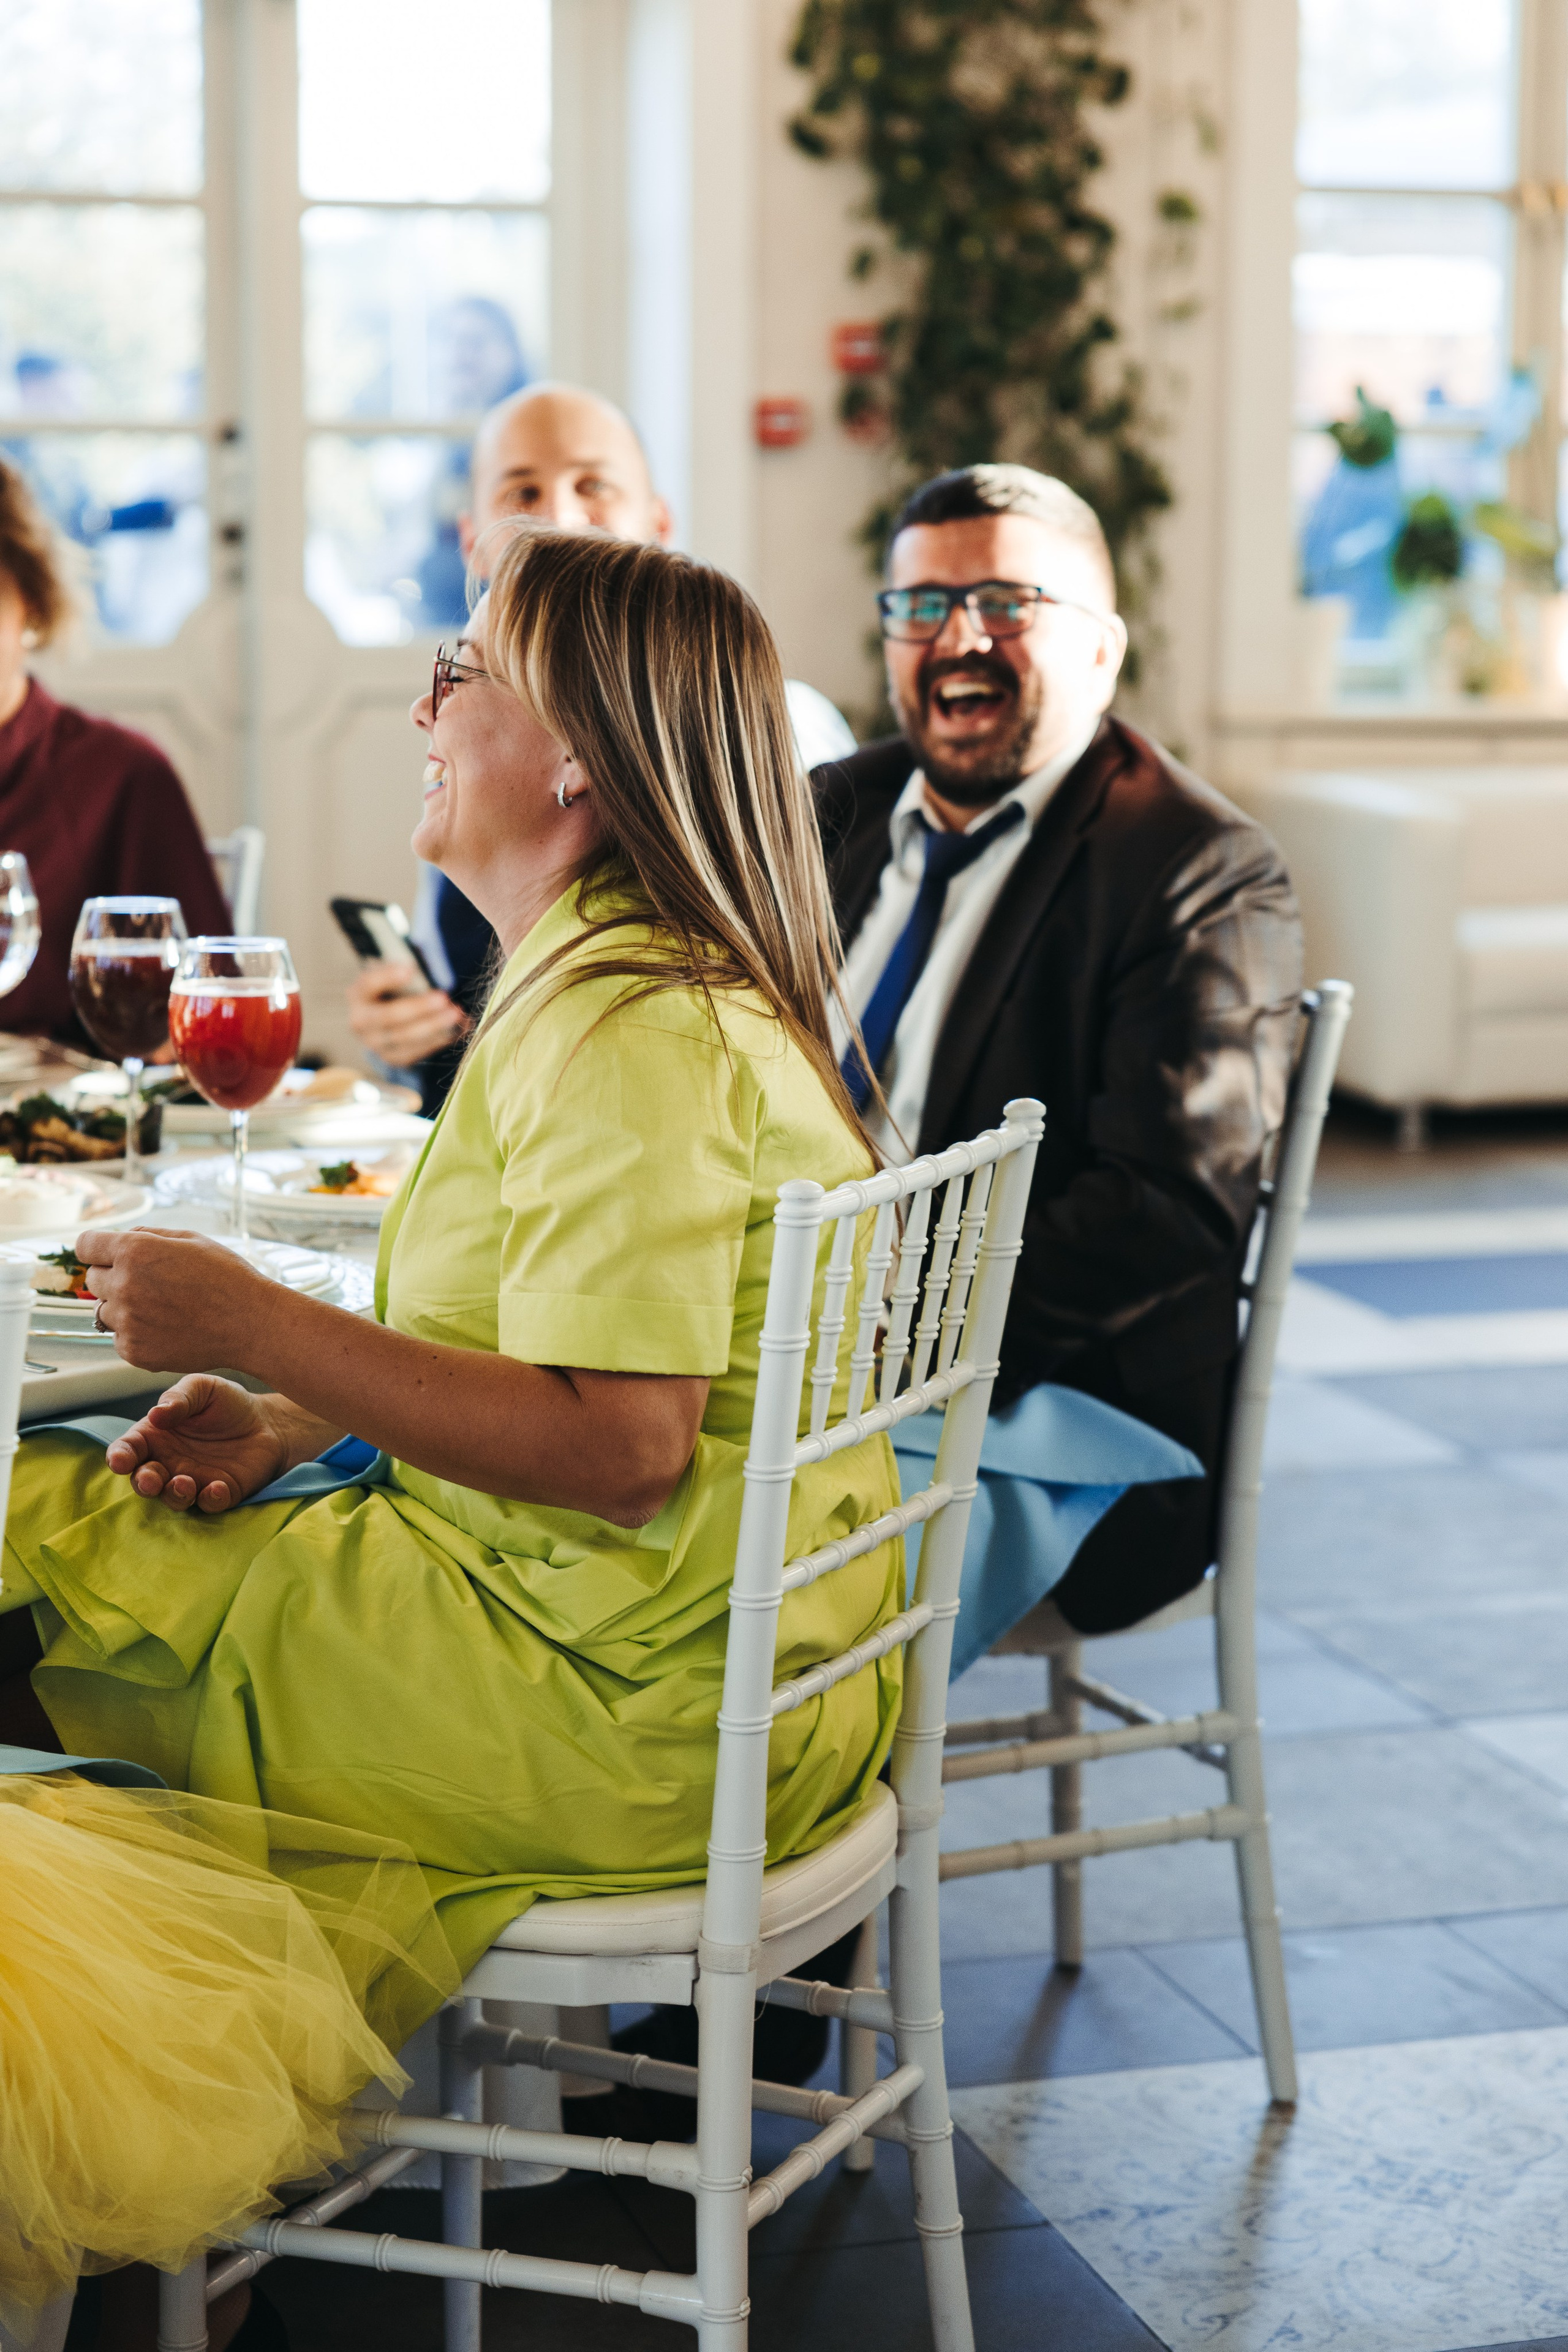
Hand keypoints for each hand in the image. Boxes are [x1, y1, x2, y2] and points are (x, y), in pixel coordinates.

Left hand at [78, 1226, 282, 1373]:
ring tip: (160, 1309)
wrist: (251, 1323)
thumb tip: (119, 1240)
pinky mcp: (135, 1352)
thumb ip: (147, 1235)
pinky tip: (166, 1328)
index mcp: (134, 1251)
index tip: (108, 1256)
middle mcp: (124, 1285)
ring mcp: (128, 1322)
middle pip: (93, 1280)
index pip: (85, 1245)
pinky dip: (137, 1335)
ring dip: (123, 1308)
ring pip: (103, 1312)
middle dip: (114, 1278)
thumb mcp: (190, 1240)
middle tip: (150, 1284)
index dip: (97, 1249)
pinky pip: (119, 1339)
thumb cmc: (227, 1278)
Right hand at [105, 1375, 289, 1512]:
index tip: (120, 1461)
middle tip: (151, 1479)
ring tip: (184, 1483)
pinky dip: (210, 1500)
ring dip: (174, 1495)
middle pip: (145, 1480)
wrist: (267, 1420)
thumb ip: (179, 1398)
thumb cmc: (226, 1403)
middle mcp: (168, 1463)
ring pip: (173, 1497)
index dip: (119, 1457)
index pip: (128, 1449)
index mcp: (155, 1436)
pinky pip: (209, 1504)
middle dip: (144, 1483)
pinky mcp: (220, 1493)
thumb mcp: (203, 1388)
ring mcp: (193, 1481)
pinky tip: (217, 1487)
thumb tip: (156, 1414)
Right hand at [347, 961, 466, 1068]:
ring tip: (456, 1014)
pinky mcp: (392, 1058)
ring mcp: (375, 1044)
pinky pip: (416, 1052)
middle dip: (418, 1007)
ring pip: (405, 1038)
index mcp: (359, 994)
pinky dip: (438, 1040)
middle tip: (443, 999)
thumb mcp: (392, 975)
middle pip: (389, 1016)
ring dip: (433, 1026)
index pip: (369, 983)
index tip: (410, 969)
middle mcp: (360, 1022)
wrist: (383, 1020)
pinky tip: (457, 1029)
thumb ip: (404, 972)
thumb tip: (424, 973)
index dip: (388, 976)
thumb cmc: (392, 990)